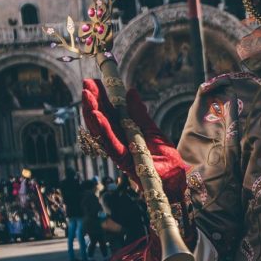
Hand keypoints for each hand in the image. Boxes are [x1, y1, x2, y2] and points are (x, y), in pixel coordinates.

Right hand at [81, 77, 186, 201]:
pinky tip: (97, 116)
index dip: (100, 98)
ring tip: (87, 96)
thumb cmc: (163, 156)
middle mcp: (118, 141)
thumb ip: (139, 113)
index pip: (109, 113)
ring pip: (102, 131)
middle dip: (92, 102)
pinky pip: (112, 144)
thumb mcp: (151, 129)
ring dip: (93, 113)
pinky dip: (104, 130)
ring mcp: (119, 151)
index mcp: (123, 132)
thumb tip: (130, 91)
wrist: (175, 177)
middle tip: (86, 84)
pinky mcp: (124, 161)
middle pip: (101, 120)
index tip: (93, 82)